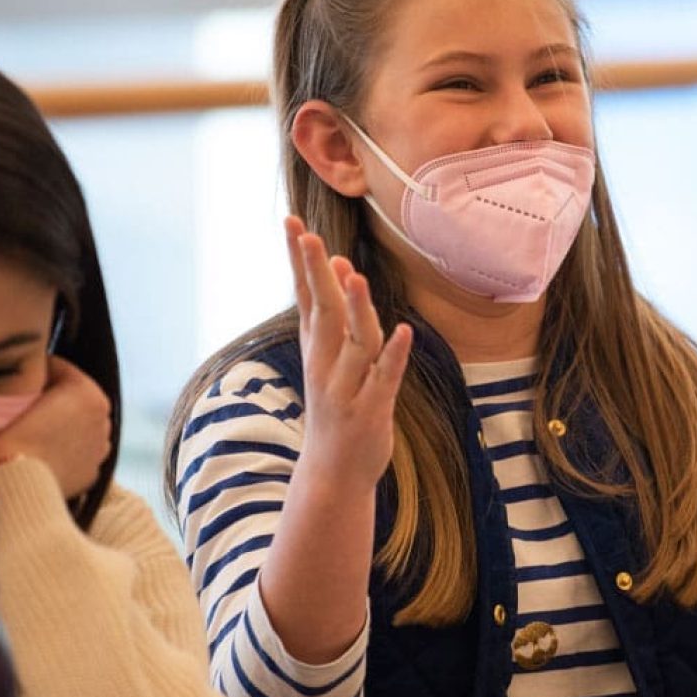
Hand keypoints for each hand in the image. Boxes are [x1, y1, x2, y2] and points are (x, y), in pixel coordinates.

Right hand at [0, 356, 111, 497]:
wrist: (14, 481)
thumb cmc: (9, 437)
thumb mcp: (17, 398)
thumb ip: (33, 384)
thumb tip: (31, 381)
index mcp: (87, 392)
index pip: (61, 369)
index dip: (39, 370)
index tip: (22, 376)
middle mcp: (103, 417)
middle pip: (78, 399)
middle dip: (57, 399)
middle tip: (28, 405)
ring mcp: (101, 447)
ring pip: (84, 427)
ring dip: (67, 426)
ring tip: (39, 432)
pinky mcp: (94, 472)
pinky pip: (82, 454)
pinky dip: (69, 452)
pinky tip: (47, 455)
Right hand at [285, 216, 410, 490]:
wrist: (333, 473)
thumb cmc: (336, 407)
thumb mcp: (328, 359)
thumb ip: (333, 315)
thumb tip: (339, 263)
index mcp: (317, 349)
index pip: (305, 296)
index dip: (299, 260)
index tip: (291, 222)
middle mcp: (326, 364)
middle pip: (324, 311)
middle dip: (315, 273)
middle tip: (309, 235)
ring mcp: (347, 388)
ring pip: (355, 342)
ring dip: (356, 309)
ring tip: (354, 275)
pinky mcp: (371, 411)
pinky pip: (385, 378)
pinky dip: (394, 355)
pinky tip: (404, 331)